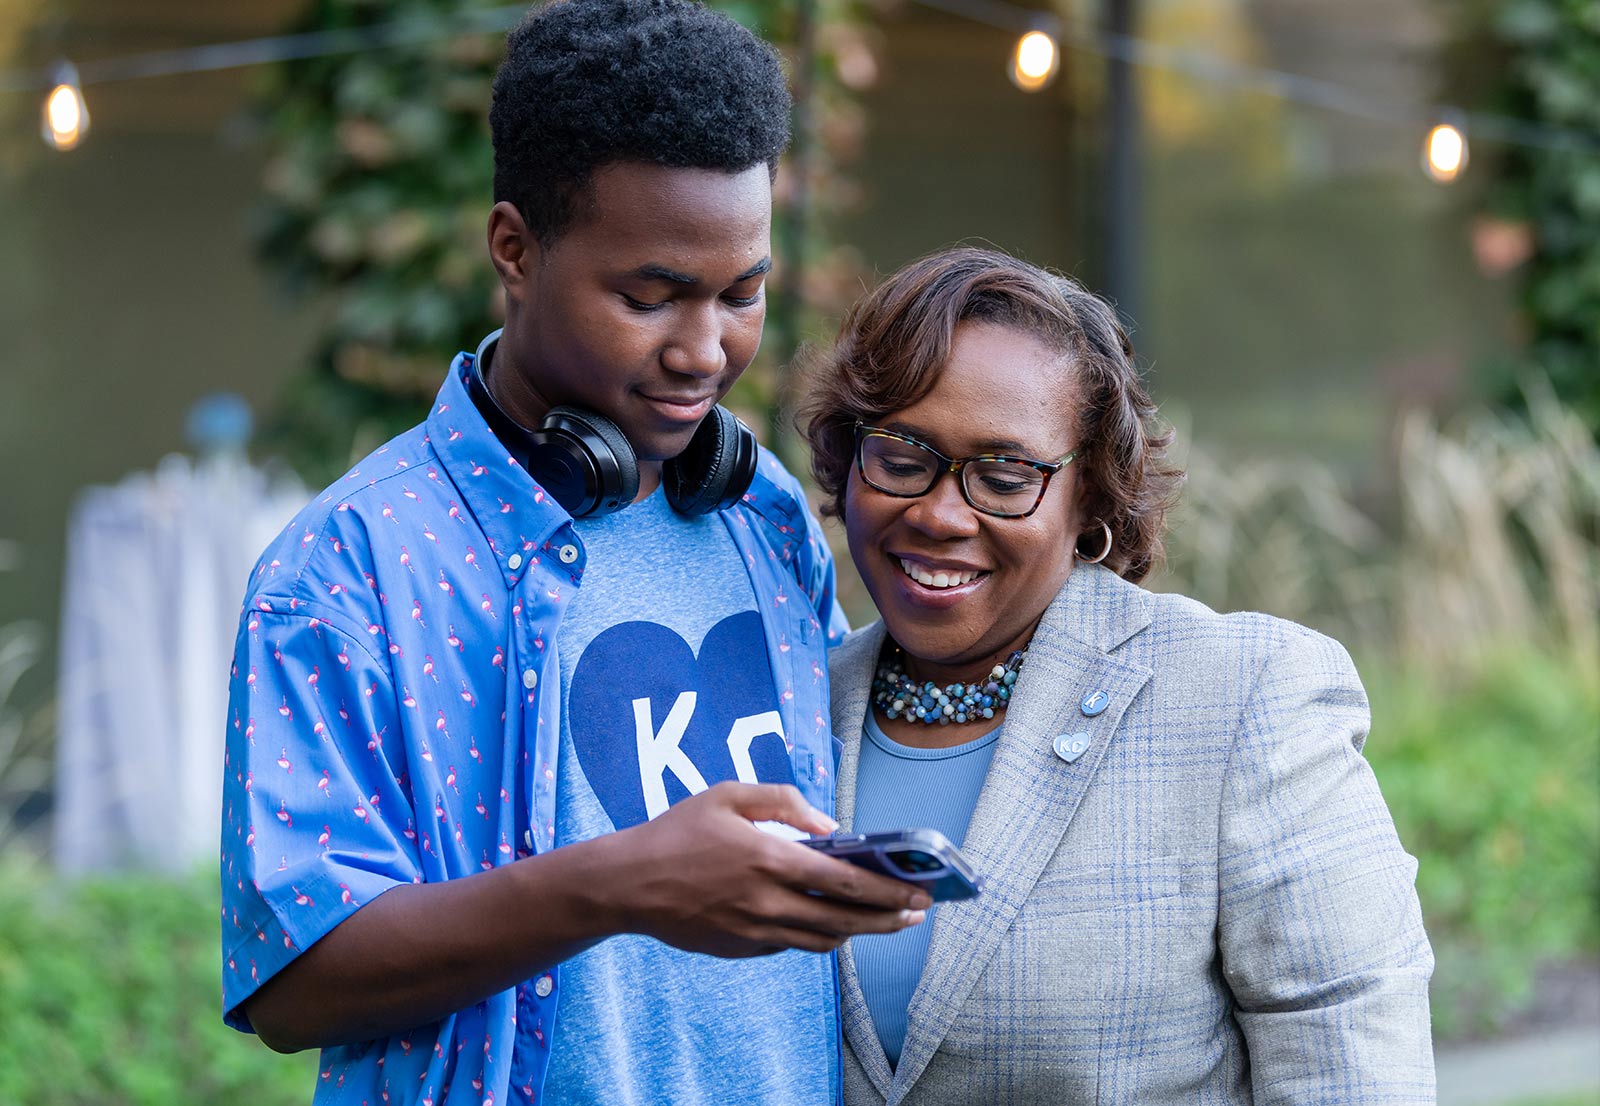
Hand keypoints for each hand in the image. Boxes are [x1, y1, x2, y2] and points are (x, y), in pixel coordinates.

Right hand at [600, 781, 931, 956]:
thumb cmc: (678, 831)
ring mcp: (754, 931)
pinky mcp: (741, 949)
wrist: (627, 883)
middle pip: (844, 919)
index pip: (844, 882)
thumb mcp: (729, 795)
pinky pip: (791, 945)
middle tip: (918, 914)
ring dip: (860, 932)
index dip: (888, 891)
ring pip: (822, 940)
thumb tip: (829, 825)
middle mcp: (766, 901)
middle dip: (889, 918)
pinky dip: (819, 935)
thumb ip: (784, 802)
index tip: (918, 892)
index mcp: (768, 858)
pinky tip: (833, 923)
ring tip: (885, 922)